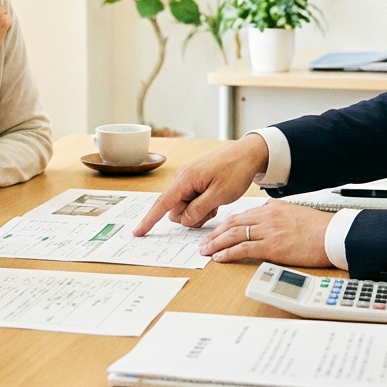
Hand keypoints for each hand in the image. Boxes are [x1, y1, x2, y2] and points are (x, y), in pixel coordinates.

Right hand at [133, 133, 269, 235]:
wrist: (249, 154)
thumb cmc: (236, 170)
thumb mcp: (219, 195)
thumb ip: (198, 210)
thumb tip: (183, 220)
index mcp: (185, 180)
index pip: (162, 204)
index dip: (150, 220)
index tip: (138, 232)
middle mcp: (183, 180)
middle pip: (177, 211)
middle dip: (192, 216)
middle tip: (213, 207)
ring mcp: (189, 181)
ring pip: (186, 209)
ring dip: (200, 212)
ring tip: (217, 201)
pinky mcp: (196, 183)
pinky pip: (194, 203)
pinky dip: (204, 206)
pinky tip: (216, 198)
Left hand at [200, 201, 334, 266]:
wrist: (333, 235)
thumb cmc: (318, 227)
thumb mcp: (294, 212)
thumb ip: (277, 213)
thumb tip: (266, 214)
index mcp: (272, 208)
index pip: (241, 215)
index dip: (225, 225)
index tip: (217, 232)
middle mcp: (267, 217)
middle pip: (233, 223)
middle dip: (216, 233)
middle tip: (204, 242)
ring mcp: (269, 231)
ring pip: (234, 235)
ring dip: (217, 243)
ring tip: (206, 250)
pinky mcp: (272, 247)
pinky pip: (244, 249)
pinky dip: (229, 253)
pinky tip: (220, 257)